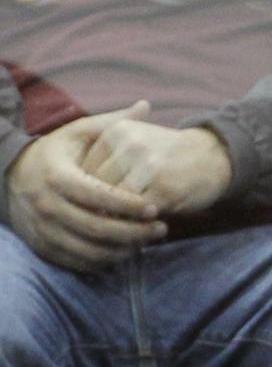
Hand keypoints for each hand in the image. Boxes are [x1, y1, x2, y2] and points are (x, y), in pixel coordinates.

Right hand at [5, 102, 166, 269]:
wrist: (10, 175)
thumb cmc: (56, 152)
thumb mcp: (78, 132)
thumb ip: (113, 122)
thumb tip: (147, 105)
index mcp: (58, 176)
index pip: (97, 196)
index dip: (128, 205)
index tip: (155, 208)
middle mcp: (47, 205)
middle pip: (95, 228)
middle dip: (133, 232)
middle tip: (161, 229)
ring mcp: (42, 229)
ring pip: (87, 250)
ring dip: (122, 250)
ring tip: (148, 241)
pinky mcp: (41, 245)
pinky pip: (74, 261)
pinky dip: (102, 261)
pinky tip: (125, 253)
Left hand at [80, 113, 233, 215]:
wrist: (216, 155)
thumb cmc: (169, 154)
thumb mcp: (136, 141)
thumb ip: (106, 159)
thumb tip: (74, 195)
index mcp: (118, 131)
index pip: (85, 170)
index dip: (86, 192)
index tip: (91, 206)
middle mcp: (130, 145)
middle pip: (96, 187)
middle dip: (97, 207)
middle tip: (102, 223)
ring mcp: (148, 167)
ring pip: (114, 203)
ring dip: (114, 220)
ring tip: (118, 229)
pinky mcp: (164, 189)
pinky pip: (137, 216)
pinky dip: (135, 226)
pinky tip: (140, 229)